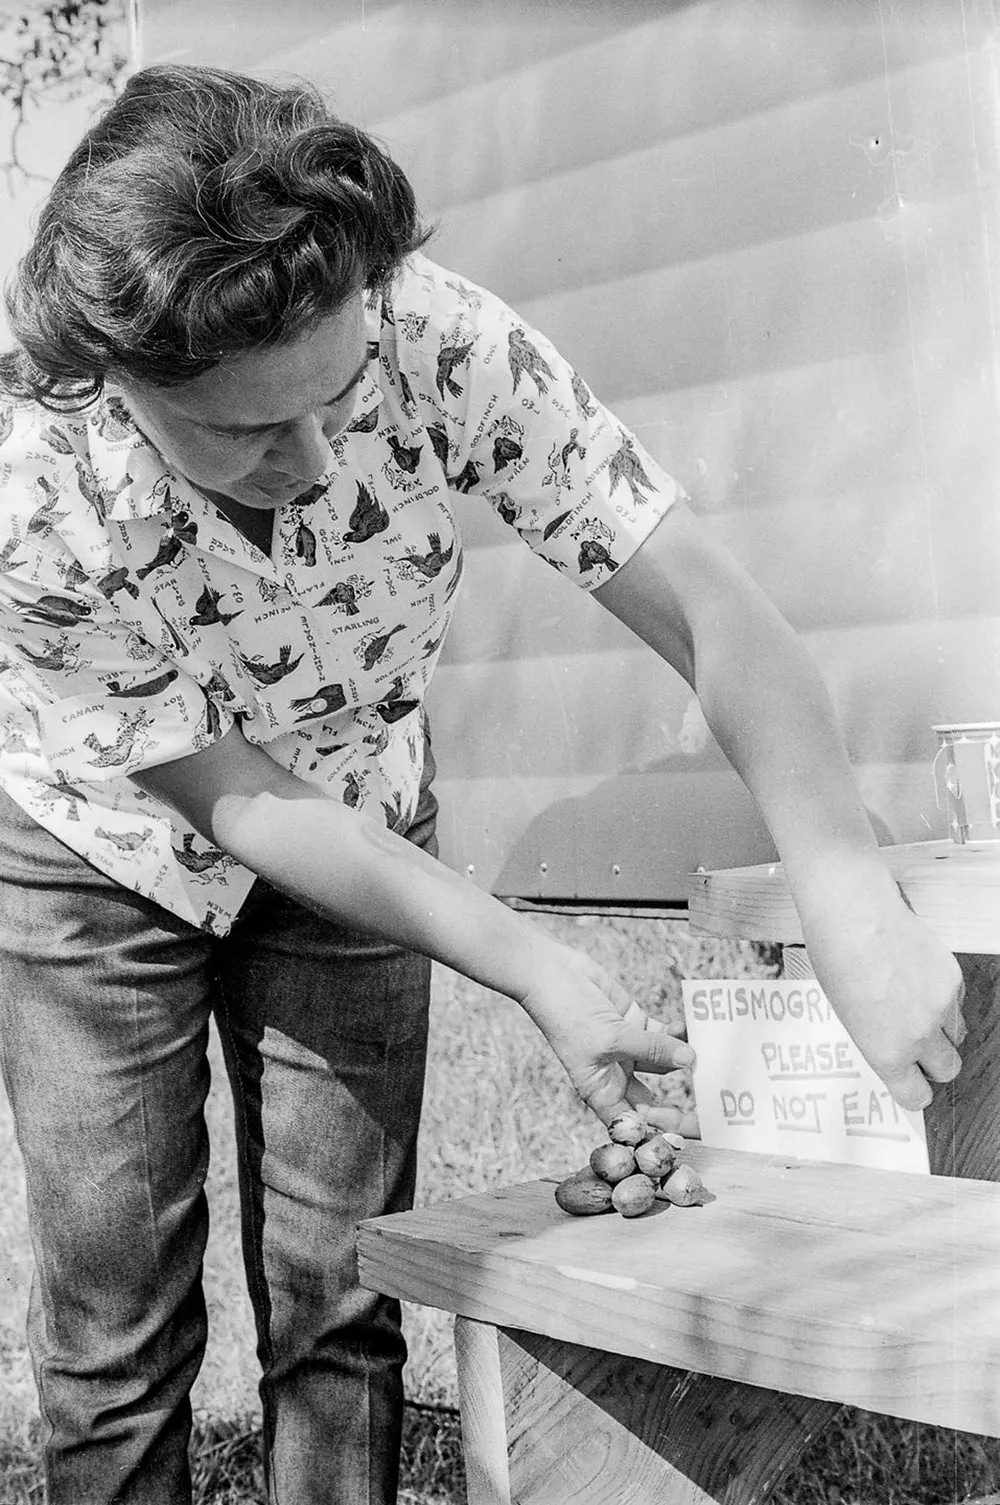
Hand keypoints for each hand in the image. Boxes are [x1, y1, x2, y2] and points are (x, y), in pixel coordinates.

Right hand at [516, 942, 697, 1132]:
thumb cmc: (567, 1014)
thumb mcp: (611, 1037)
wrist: (551, 974)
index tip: (690, 1134)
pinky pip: (663, 1035)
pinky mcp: (634, 1023)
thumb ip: (653, 1048)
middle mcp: (615, 1074)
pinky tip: (691, 1027)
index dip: (659, 1134)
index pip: (633, 1124)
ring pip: (664, 1062)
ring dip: (684, 1058)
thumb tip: (691, 1060)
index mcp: (601, 1090)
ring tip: (710, 1055)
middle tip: (713, 1103)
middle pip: (653, 1101)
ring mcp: (627, 1049)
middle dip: (681, 1102)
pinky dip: (678, 1033)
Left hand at [799, 879, 965, 1111]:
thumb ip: (876, 1038)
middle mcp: (919, 1036)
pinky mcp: (953, 980)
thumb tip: (891, 1047)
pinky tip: (915, 977)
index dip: (914, 1091)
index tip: (912, 1085)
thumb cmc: (837, 957)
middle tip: (918, 1045)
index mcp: (886, 1052)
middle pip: (948, 1069)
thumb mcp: (846, 1013)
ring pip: (957, 1034)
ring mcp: (941, 1008)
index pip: (915, 1096)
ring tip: (911, 1003)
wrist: (855, 914)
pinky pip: (956, 1002)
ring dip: (941, 1028)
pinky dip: (941, 997)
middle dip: (935, 1062)